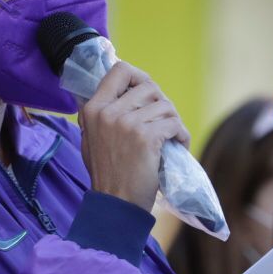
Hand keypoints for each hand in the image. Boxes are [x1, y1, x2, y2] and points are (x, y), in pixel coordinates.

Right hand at [78, 63, 189, 209]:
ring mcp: (126, 123)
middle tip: (165, 121)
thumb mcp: (91, 139)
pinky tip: (178, 144)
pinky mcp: (145, 137)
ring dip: (173, 121)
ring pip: (165, 105)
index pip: (119, 70)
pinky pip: (174, 124)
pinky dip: (181, 134)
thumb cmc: (107, 174)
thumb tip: (121, 92)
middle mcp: (108, 112)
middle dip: (162, 103)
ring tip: (172, 137)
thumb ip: (102, 114)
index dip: (139, 76)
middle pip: (149, 87)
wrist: (115, 204)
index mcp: (93, 108)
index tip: (147, 91)